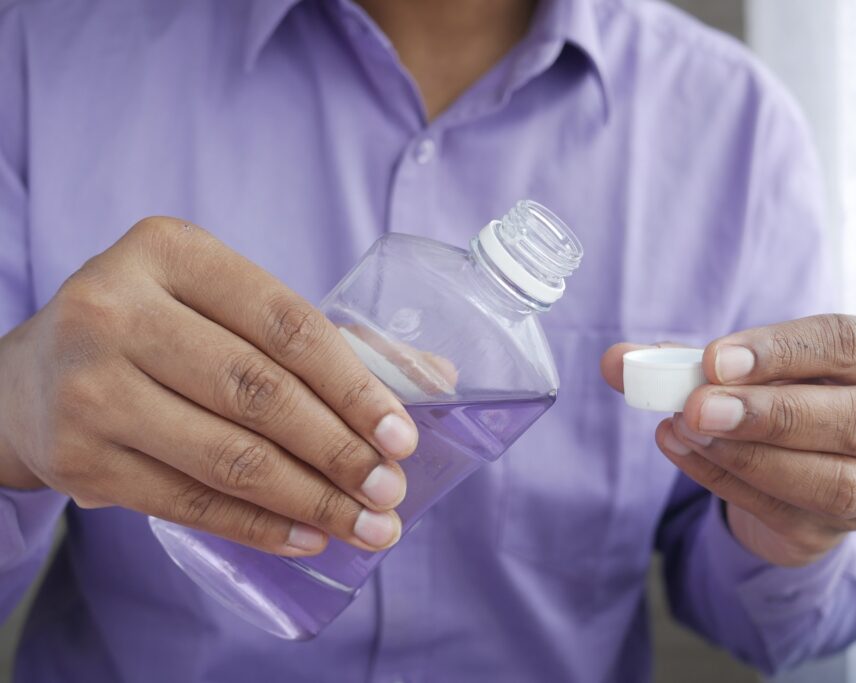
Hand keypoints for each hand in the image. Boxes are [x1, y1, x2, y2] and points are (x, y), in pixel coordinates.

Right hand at [0, 217, 418, 555]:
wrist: (33, 376)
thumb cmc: (158, 330)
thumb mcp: (222, 304)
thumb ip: (323, 337)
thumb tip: (435, 379)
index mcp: (170, 251)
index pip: (286, 324)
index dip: (354, 385)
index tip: (402, 435)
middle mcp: (117, 310)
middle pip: (259, 392)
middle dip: (339, 451)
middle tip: (389, 490)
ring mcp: (89, 386)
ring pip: (227, 456)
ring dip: (311, 500)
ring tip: (366, 524)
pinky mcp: (76, 458)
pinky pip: (187, 504)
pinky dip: (258, 526)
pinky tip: (307, 536)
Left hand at [602, 315, 855, 566]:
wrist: (792, 459)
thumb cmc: (774, 392)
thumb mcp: (736, 366)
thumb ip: (680, 361)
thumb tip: (614, 361)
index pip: (847, 345)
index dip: (780, 352)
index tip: (714, 360)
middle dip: (770, 414)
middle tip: (697, 407)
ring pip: (834, 481)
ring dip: (749, 457)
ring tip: (684, 430)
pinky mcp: (841, 529)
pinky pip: (788, 513)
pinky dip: (728, 483)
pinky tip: (684, 453)